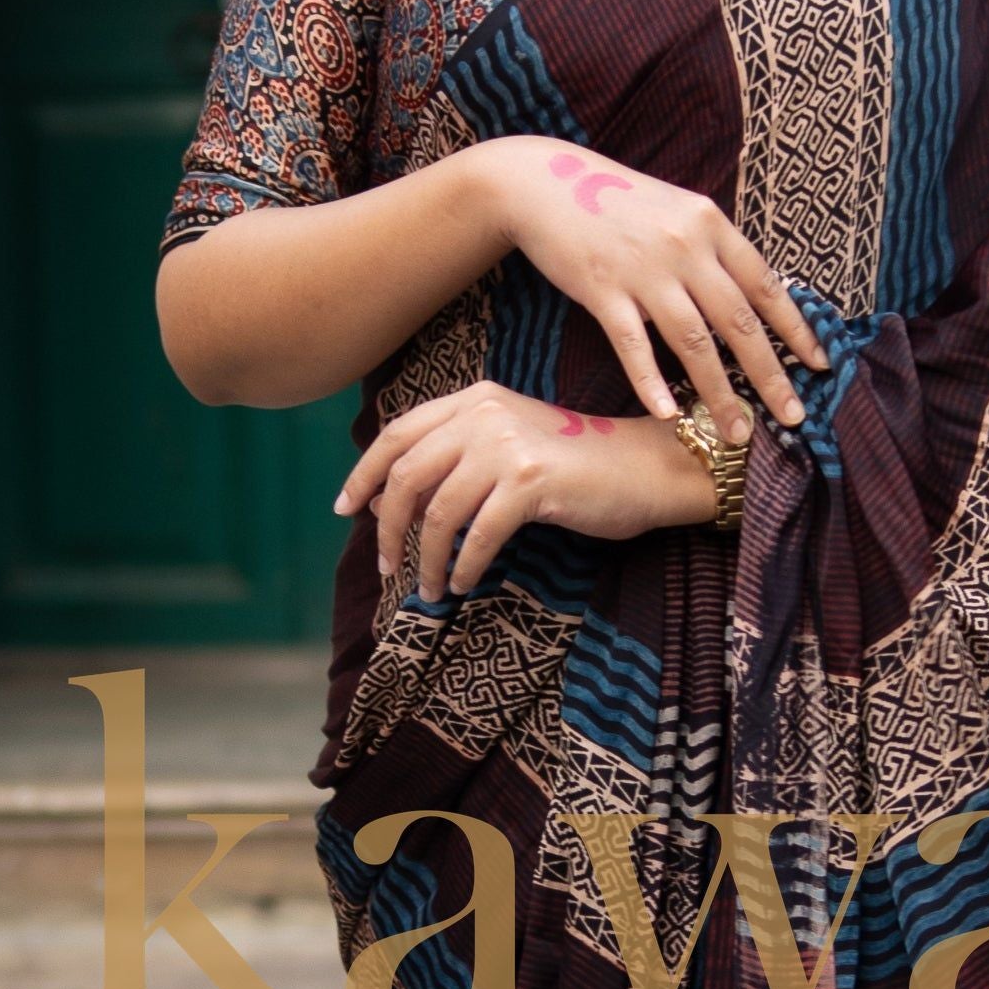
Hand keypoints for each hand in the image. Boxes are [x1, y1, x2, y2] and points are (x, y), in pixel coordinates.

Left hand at [336, 384, 719, 600]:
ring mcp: (507, 445)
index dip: (363, 473)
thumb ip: (449, 463)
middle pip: (408, 476)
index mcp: (473, 400)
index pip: (397, 435)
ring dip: (425, 559)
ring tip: (428, 588)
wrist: (643, 468)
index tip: (345, 510)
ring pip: (438, 512)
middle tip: (387, 566)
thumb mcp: (505, 450)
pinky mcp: (530, 481)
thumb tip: (379, 500)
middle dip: (388, 528)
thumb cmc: (575, 466)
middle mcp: (484, 414)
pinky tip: (461, 584)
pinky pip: (478, 535)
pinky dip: (463, 565)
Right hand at [464, 135, 823, 435]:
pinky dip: (652, 383)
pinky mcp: (603, 289)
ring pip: (694, 342)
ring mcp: (644, 270)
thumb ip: (713, 249)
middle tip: (793, 417)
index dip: (796, 330)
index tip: (819, 367)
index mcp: (710, 224)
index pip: (766, 286)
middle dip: (770, 376)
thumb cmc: (616, 201)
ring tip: (736, 432)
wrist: (545, 182)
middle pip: (738, 322)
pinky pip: (634, 346)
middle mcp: (685, 246)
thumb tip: (750, 297)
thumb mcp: (678, 210)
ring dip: (720, 393)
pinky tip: (670, 415)